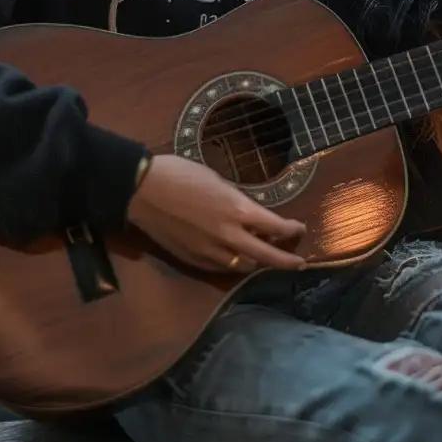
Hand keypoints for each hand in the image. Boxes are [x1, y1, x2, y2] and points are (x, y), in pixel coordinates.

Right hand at [124, 152, 308, 273]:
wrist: (142, 190)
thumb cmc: (179, 174)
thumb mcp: (217, 181)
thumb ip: (236, 202)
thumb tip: (248, 213)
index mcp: (237, 210)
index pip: (275, 227)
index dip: (292, 230)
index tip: (299, 229)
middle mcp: (228, 236)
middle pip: (267, 256)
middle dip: (287, 261)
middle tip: (300, 263)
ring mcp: (209, 251)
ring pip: (243, 266)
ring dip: (257, 262)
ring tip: (263, 258)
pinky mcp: (193, 259)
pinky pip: (220, 267)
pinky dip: (232, 263)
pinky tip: (234, 257)